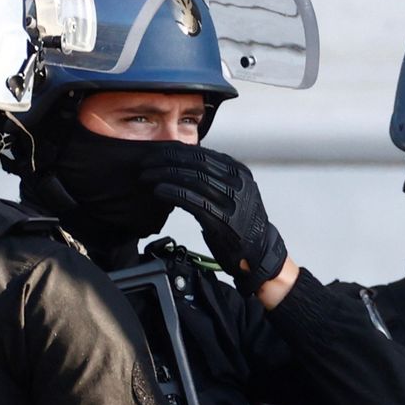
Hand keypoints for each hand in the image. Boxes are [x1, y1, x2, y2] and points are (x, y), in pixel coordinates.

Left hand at [141, 144, 287, 295]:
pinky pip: (194, 202)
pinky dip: (174, 193)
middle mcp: (239, 184)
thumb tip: (183, 162)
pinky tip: (159, 191)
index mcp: (240, 172)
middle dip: (166, 161)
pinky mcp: (224, 222)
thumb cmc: (240, 223)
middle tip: (145, 164)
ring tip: (146, 177)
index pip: (202, 154)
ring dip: (165, 176)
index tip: (155, 154)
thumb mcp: (234, 191)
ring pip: (194, 180)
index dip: (175, 152)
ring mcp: (233, 203)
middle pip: (196, 164)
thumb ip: (216, 176)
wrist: (259, 253)